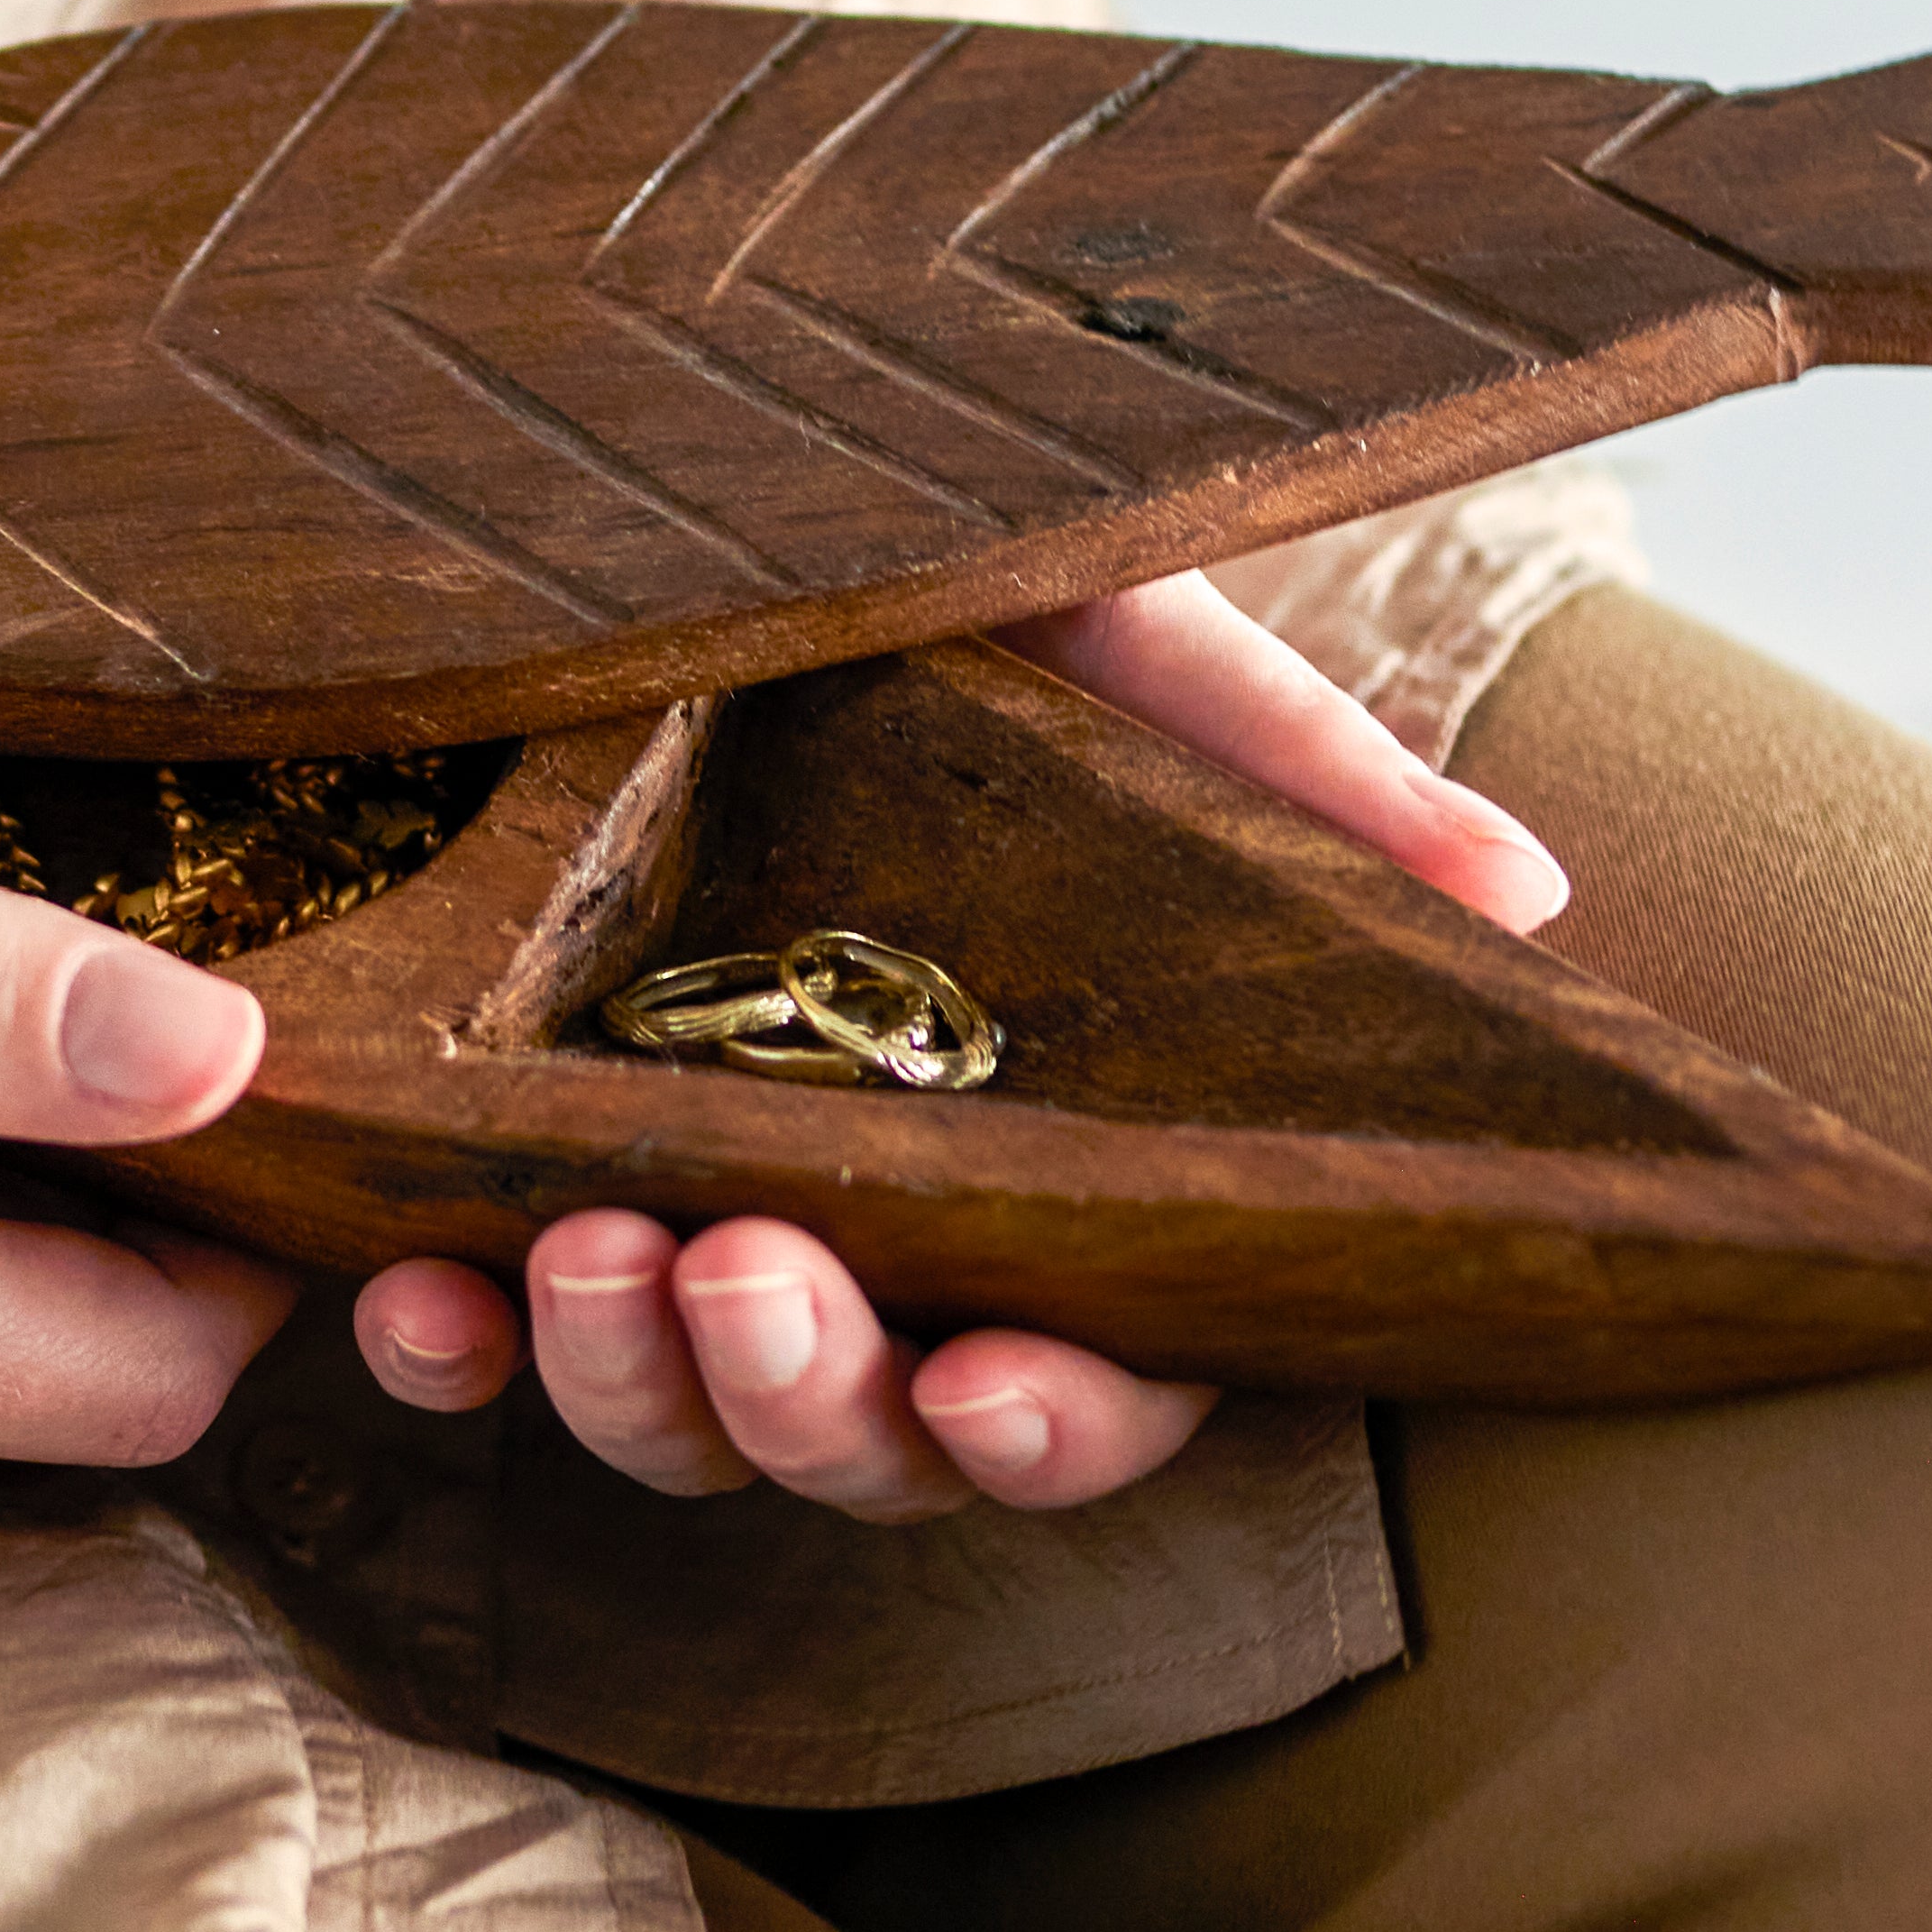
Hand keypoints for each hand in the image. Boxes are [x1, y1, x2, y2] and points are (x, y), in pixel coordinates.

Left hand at [355, 573, 1569, 1518]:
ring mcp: (691, 1203)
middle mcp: (883, 1217)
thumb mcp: (1126, 647)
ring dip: (635, 1385)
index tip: (996, 1385)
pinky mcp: (510, 1165)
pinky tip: (405, 1297)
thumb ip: (1303, 782)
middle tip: (750, 1282)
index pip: (1099, 1367)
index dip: (1057, 1421)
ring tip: (589, 1254)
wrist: (728, 501)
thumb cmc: (967, 599)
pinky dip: (444, 1349)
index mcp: (1057, 1152)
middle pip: (871, 1429)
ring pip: (676, 1413)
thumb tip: (1526, 899)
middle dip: (811, 1398)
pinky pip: (473, 1332)